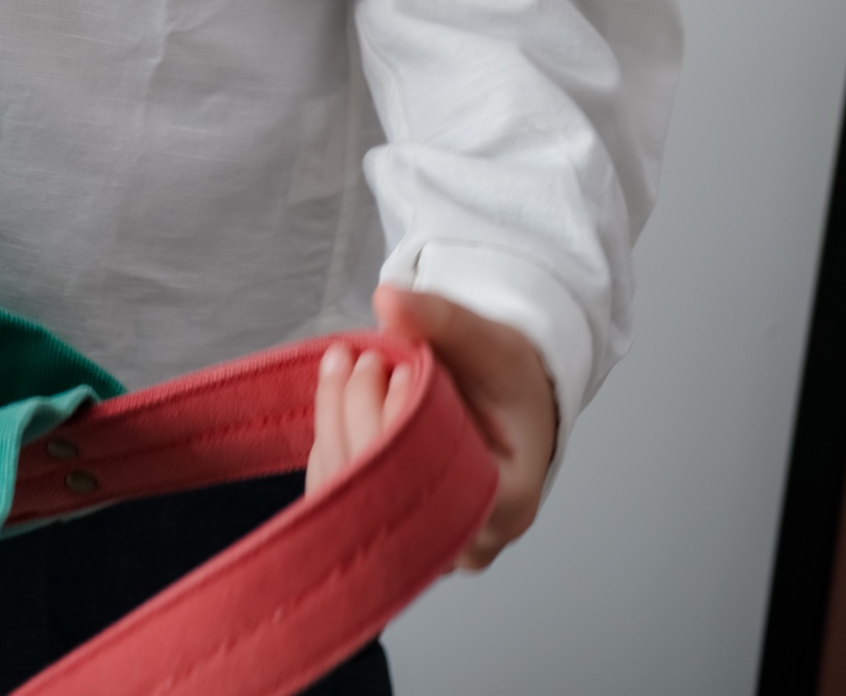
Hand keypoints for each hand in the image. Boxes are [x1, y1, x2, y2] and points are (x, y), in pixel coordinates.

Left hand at [304, 288, 557, 570]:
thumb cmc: (510, 381)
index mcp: (507, 501)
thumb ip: (439, 318)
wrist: (513, 402)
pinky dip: (332, 442)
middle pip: (386, 491)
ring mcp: (427, 544)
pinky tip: (337, 399)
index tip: (392, 367)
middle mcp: (467, 539)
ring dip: (335, 424)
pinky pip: (343, 497)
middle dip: (357, 414)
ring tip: (344, 368)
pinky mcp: (393, 531)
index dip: (398, 421)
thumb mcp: (488, 340)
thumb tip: (386, 300)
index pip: (434, 478)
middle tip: (360, 359)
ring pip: (354, 499)